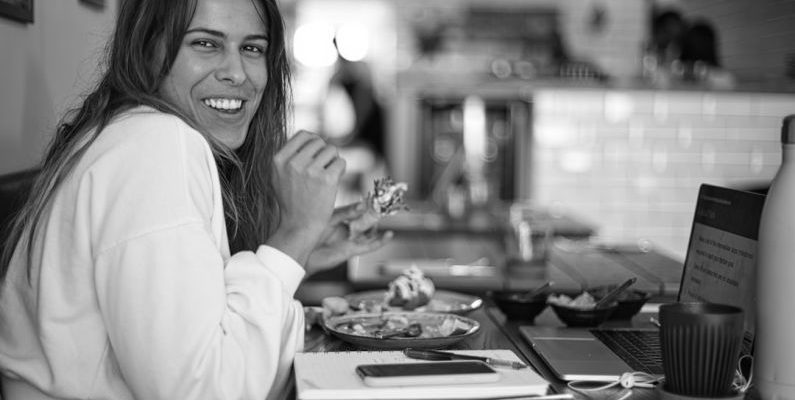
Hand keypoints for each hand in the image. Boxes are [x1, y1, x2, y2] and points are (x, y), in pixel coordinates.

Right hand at [268, 131, 345, 265]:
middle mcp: (293, 163)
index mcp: (278, 160)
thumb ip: (289, 156)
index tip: (317, 154)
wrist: (299, 226)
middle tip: (323, 169)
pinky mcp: (327, 179)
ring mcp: (310, 170)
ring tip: (327, 176)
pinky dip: (340, 170)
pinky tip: (333, 182)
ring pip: (332, 150)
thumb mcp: (279, 176)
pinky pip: (341, 162)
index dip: (314, 142)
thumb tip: (310, 136)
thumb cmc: (291, 202)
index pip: (303, 135)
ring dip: (333, 161)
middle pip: (319, 141)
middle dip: (324, 153)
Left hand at [306, 202, 392, 274]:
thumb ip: (347, 212)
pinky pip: (369, 246)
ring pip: (369, 232)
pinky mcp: (352, 250)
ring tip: (386, 215)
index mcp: (341, 218)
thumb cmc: (310, 234)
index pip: (358, 208)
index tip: (377, 195)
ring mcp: (350, 239)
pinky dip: (380, 241)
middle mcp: (347, 228)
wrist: (302, 253)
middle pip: (366, 220)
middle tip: (386, 204)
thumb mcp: (330, 218)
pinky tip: (389, 235)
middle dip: (376, 212)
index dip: (368, 202)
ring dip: (378, 225)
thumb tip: (363, 205)